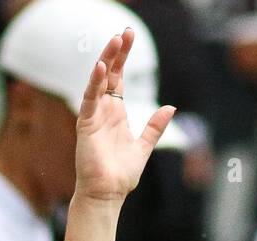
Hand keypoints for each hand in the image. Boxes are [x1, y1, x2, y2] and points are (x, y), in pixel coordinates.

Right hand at [73, 29, 175, 205]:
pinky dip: (96, 84)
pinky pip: (90, 99)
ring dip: (107, 60)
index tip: (129, 38)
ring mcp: (93, 115)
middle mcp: (103, 110)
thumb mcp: (144, 146)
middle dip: (116, 52)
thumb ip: (155, 127)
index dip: (123, 58)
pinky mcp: (86, 125)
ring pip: (99, 81)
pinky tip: (102, 68)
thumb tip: (171, 108)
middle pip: (109, 74)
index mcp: (115, 112)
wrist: (108, 193)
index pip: (118, 78)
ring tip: (115, 40)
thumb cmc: (121, 173)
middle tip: (125, 32)